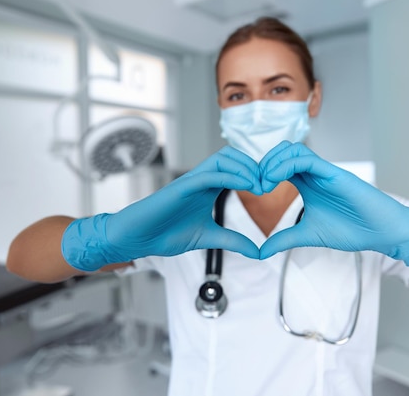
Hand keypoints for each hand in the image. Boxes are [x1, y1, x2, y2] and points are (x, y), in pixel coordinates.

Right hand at [62, 146, 262, 270]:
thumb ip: (233, 241)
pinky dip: (230, 176)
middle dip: (254, 166)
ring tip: (260, 185)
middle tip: (268, 185)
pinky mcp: (181, 187)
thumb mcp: (208, 238)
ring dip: (245, 167)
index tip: (272, 189)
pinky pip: (209, 174)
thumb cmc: (165, 233)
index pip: (236, 168)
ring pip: (223, 158)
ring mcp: (191, 181)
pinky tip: (246, 186)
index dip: (255, 173)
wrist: (137, 238)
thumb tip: (258, 251)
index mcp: (208, 188)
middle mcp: (201, 179)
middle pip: (232, 156)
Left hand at [258, 141, 408, 276]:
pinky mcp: (335, 174)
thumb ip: (283, 240)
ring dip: (272, 162)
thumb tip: (260, 251)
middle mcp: (314, 173)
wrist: (381, 233)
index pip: (278, 165)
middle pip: (282, 152)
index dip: (261, 173)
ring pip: (293, 150)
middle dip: (262, 164)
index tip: (251, 191)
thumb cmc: (352, 229)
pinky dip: (286, 165)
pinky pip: (307, 159)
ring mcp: (324, 171)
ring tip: (263, 183)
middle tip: (254, 185)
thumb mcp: (307, 235)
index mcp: (307, 183)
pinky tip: (275, 180)